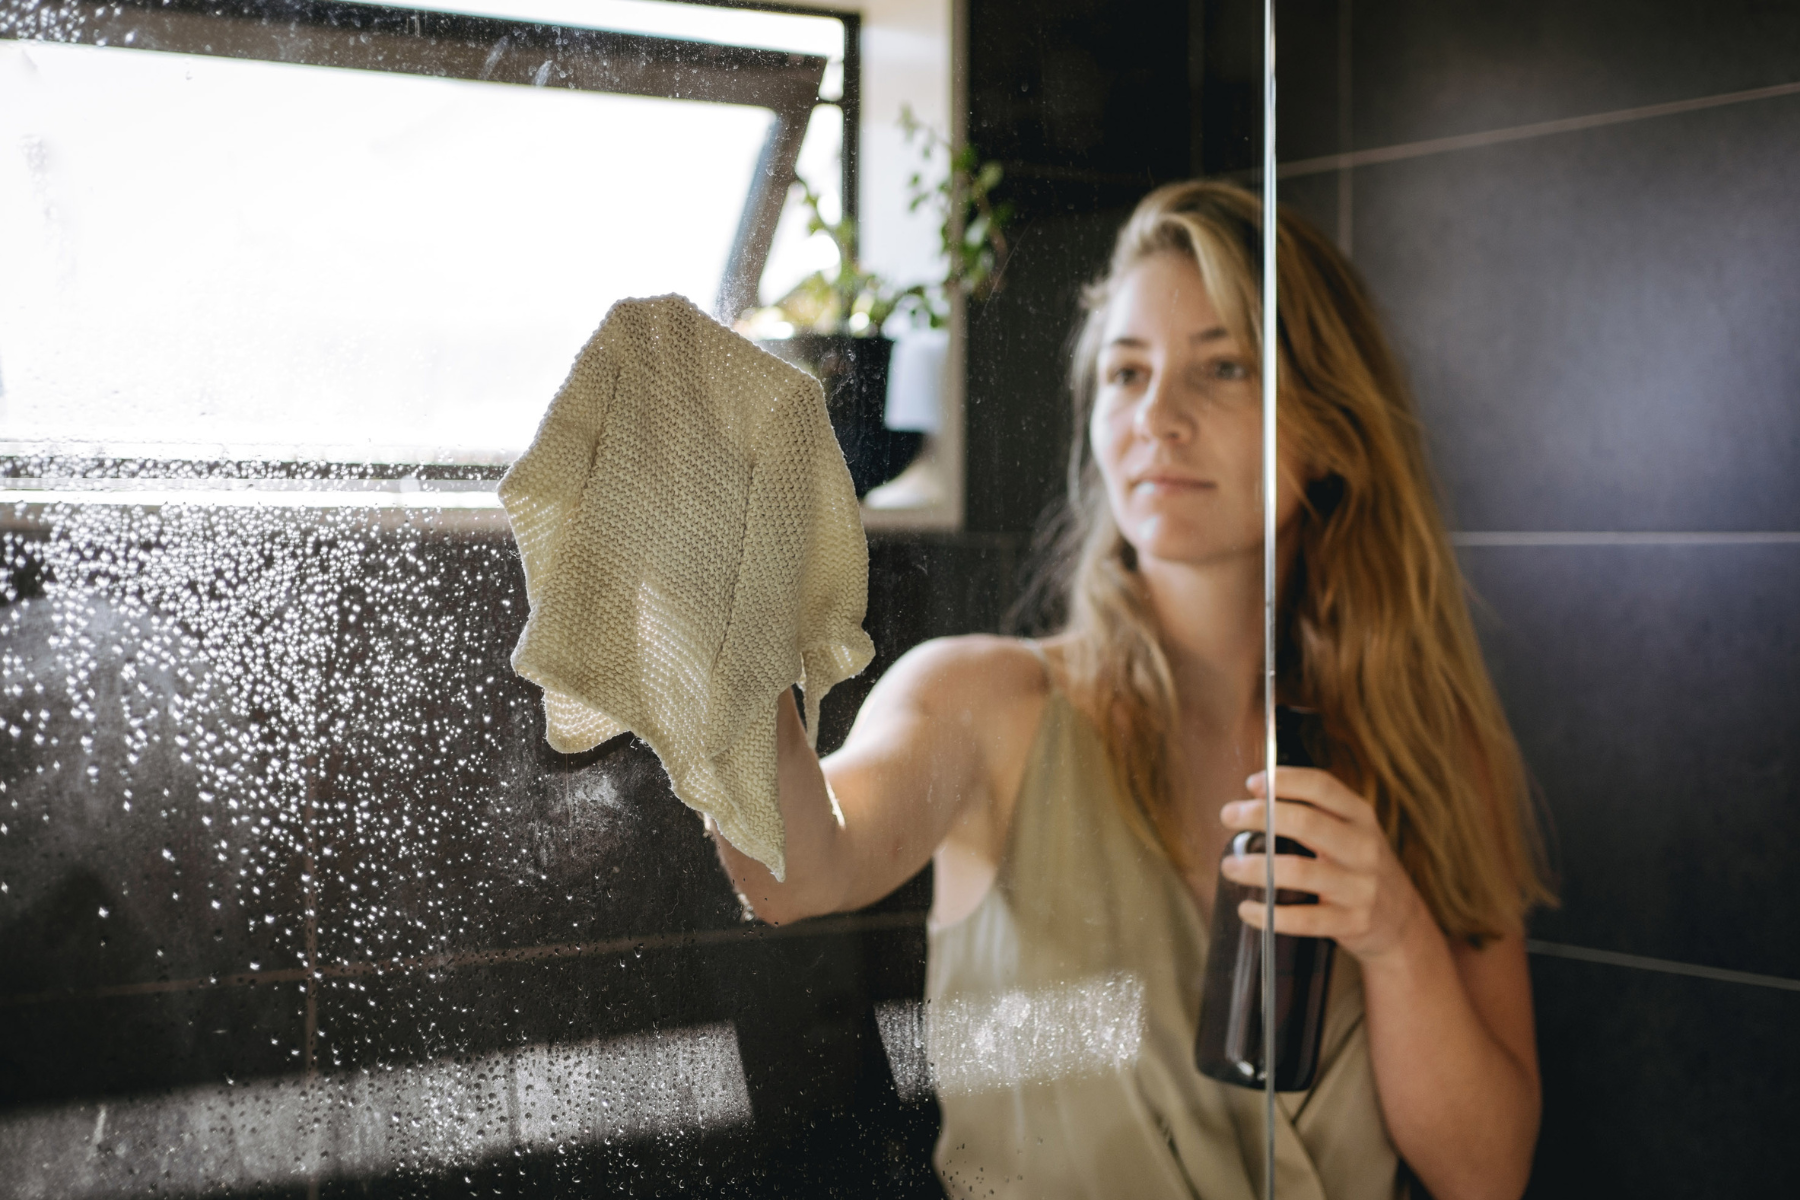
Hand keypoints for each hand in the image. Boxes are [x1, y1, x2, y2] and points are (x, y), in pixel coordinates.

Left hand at [1219, 767, 1430, 962]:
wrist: (1402, 922)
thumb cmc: (1358, 868)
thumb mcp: (1351, 832)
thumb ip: (1314, 813)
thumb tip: (1256, 795)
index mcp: (1361, 817)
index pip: (1322, 786)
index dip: (1284, 780)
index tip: (1251, 783)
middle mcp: (1364, 847)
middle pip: (1306, 822)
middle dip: (1260, 816)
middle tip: (1228, 816)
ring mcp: (1360, 887)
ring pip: (1300, 871)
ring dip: (1256, 867)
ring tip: (1229, 866)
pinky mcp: (1353, 922)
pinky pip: (1304, 919)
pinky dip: (1269, 915)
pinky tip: (1247, 908)